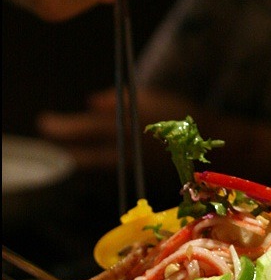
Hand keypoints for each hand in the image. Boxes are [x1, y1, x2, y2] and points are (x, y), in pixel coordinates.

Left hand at [36, 87, 201, 172]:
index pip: (83, 129)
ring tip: (69, 146)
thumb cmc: (184, 118)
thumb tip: (91, 102)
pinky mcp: (139, 181)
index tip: (45, 122)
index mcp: (127, 129)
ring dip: (79, 157)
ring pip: (93, 167)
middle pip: (82, 156)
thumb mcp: (152, 98)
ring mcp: (131, 171)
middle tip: (52, 136)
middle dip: (64, 147)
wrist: (216, 148)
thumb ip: (119, 99)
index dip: (60, 127)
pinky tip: (95, 156)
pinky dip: (97, 164)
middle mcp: (125, 154)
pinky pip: (109, 173)